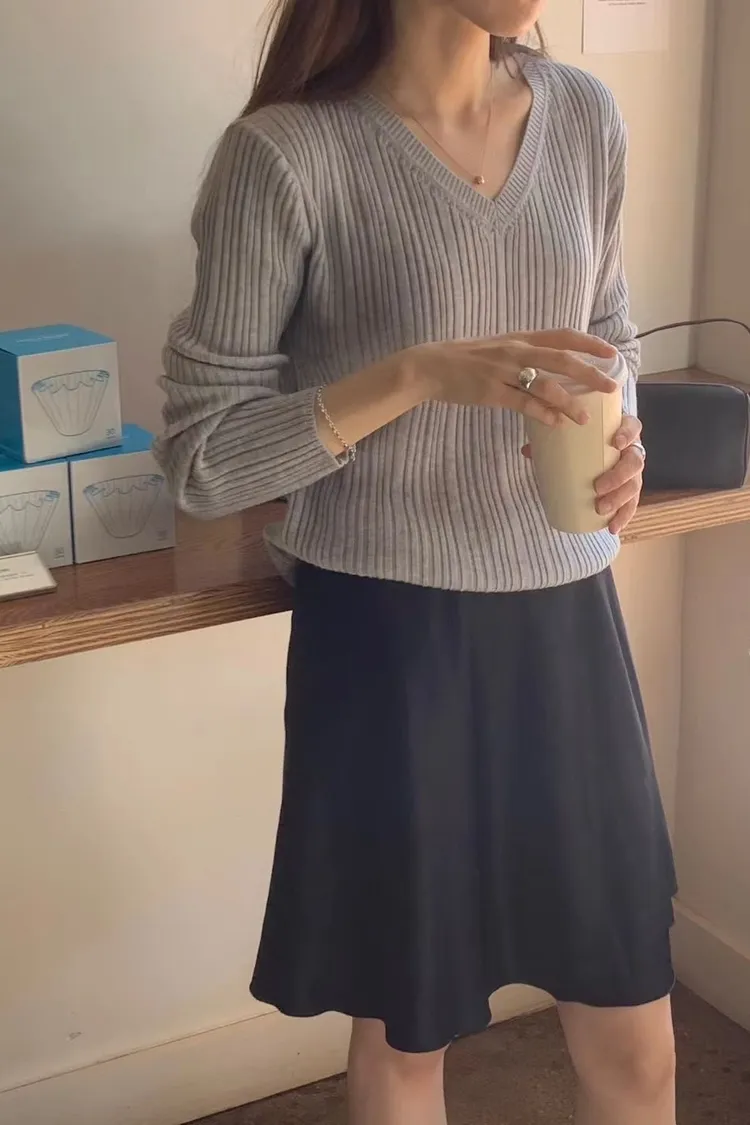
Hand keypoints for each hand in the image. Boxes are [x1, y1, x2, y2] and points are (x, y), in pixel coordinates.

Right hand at [413, 329, 619, 425]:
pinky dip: (542, 414)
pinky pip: (522, 403)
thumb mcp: (499, 347)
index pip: (562, 335)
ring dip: (568, 402)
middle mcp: (515, 350)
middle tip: (611, 386)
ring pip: (545, 384)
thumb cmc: (466, 358)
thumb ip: (524, 354)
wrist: (431, 366)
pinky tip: (556, 423)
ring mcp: (503, 371)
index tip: (611, 352)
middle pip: (561, 359)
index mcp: (520, 338)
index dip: (589, 342)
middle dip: (590, 373)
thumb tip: (552, 367)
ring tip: (585, 417)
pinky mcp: (490, 392)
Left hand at [522, 414, 644, 534]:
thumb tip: (527, 451)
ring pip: (635, 485)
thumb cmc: (582, 441)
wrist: (591, 450)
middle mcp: (632, 451)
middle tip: (598, 487)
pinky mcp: (630, 491)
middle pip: (635, 461)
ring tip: (601, 509)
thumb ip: (551, 441)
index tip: (616, 443)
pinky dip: (623, 517)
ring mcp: (633, 473)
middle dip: (619, 476)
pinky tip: (612, 528)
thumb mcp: (570, 439)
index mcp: (621, 432)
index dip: (628, 434)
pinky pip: (631, 505)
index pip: (633, 427)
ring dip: (619, 499)